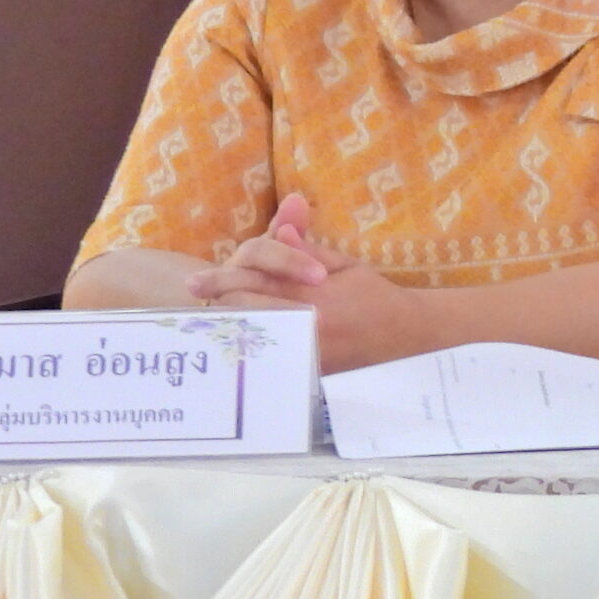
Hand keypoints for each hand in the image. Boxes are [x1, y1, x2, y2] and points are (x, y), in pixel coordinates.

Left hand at [191, 194, 424, 371]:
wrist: (403, 336)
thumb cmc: (373, 295)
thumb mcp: (345, 265)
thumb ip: (309, 249)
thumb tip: (281, 230)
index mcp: (315, 290)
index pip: (257, 280)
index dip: (223, 279)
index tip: (196, 282)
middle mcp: (306, 320)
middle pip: (245, 307)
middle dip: (219, 298)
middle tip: (195, 293)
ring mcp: (303, 348)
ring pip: (249, 333)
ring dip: (227, 322)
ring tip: (205, 318)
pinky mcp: (304, 368)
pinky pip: (265, 357)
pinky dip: (246, 347)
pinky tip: (230, 343)